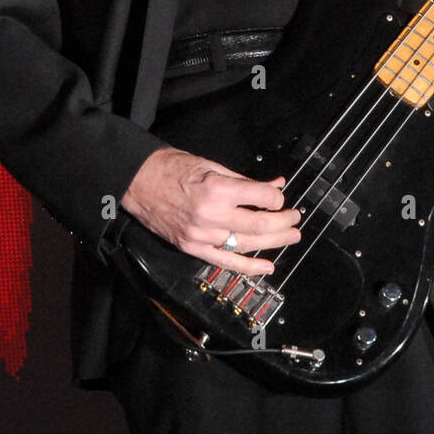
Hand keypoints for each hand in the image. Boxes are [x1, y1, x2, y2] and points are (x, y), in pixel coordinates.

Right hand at [121, 146, 301, 275]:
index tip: (281, 196)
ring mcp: (201, 236)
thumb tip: (274, 185)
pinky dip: (248, 266)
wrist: (138, 182)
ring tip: (291, 237)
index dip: (277, 198)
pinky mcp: (192, 248)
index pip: (261, 198)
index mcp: (217, 190)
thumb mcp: (212, 166)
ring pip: (246, 245)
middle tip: (296, 219)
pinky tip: (267, 267)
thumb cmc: (172, 168)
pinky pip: (225, 261)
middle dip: (283, 222)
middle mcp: (211, 216)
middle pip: (258, 225)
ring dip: (274, 242)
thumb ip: (246, 181)